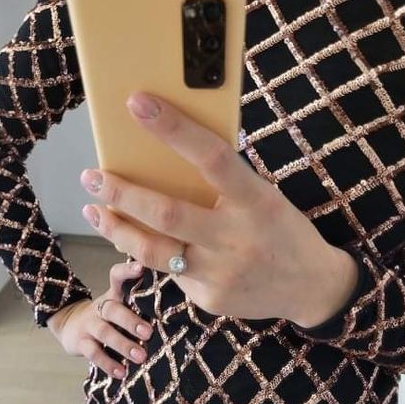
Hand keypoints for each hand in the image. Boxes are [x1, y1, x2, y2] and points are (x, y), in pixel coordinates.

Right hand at [46, 260, 152, 377]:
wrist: (69, 324)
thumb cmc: (108, 317)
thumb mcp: (119, 304)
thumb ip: (138, 304)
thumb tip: (178, 311)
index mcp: (114, 295)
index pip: (117, 276)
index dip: (127, 270)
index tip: (141, 267)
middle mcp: (101, 307)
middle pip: (113, 309)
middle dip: (130, 321)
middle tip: (148, 333)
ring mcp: (89, 324)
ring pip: (104, 332)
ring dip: (123, 345)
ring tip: (140, 357)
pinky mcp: (80, 342)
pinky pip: (93, 353)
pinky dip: (107, 363)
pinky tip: (121, 372)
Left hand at [80, 91, 358, 326]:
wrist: (312, 288)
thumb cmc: (283, 231)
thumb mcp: (265, 198)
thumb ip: (226, 186)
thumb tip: (170, 161)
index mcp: (256, 202)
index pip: (212, 158)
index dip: (173, 129)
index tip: (137, 103)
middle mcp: (236, 239)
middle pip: (167, 214)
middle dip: (121, 193)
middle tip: (91, 176)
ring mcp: (220, 274)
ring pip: (153, 252)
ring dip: (116, 229)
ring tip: (95, 211)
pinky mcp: (209, 299)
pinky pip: (171, 274)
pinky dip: (159, 256)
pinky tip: (155, 247)